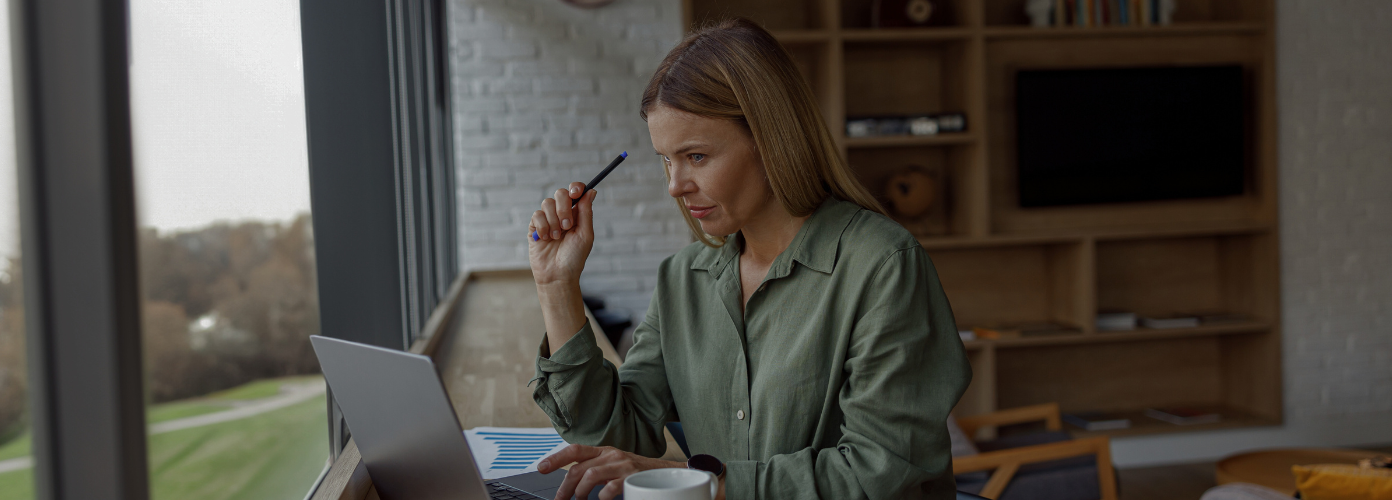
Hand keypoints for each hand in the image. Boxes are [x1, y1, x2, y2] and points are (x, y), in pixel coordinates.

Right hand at [529, 182, 596, 286]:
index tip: (576, 193)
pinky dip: (543, 227)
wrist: (558, 275)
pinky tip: (546, 239)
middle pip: (560, 193)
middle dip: (564, 208)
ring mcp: (548, 219)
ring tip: (556, 237)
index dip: (576, 187)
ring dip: (554, 221)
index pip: (575, 192)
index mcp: (577, 214)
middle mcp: (562, 214)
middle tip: (567, 226)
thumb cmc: (574, 258)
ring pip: (547, 203)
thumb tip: (591, 191)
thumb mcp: (585, 235)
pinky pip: (537, 215)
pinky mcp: (534, 227)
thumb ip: (586, 212)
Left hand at [538, 444, 683, 499]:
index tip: (541, 467)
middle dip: (565, 486)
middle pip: (579, 467)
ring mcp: (621, 465)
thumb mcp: (612, 465)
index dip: (556, 458)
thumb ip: (593, 468)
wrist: (664, 472)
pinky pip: (610, 487)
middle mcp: (611, 454)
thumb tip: (569, 483)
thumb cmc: (634, 472)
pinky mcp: (631, 477)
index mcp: (603, 450)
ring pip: (590, 475)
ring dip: (580, 491)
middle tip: (560, 499)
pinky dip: (602, 496)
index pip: (575, 450)